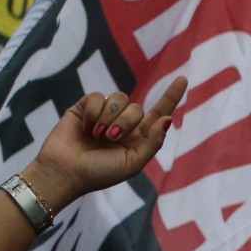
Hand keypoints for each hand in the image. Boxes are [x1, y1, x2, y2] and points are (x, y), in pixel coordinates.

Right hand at [22, 78, 186, 210]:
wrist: (67, 172)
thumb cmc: (100, 173)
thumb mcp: (133, 163)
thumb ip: (153, 142)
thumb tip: (167, 119)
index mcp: (139, 138)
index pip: (159, 112)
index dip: (171, 96)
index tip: (183, 78)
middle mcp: (123, 124)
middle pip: (137, 108)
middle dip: (126, 122)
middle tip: (111, 138)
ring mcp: (104, 114)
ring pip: (119, 98)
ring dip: (109, 118)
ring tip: (96, 135)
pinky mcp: (85, 107)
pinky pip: (97, 96)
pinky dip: (92, 112)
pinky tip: (84, 127)